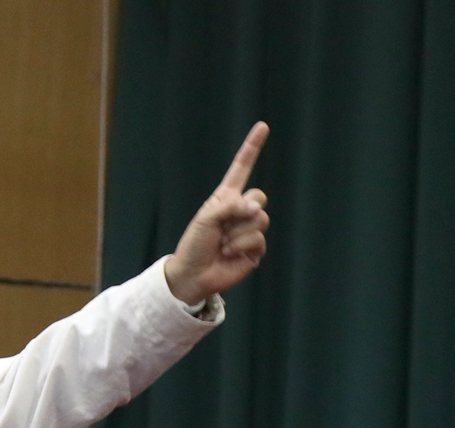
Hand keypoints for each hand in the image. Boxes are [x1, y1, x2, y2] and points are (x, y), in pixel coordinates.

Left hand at [164, 121, 270, 305]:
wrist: (193, 274)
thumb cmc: (194, 244)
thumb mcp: (206, 218)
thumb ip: (230, 206)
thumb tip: (257, 209)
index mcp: (226, 198)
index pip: (242, 168)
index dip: (252, 148)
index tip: (262, 126)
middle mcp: (240, 211)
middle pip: (259, 196)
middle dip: (243, 208)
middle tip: (226, 223)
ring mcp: (249, 230)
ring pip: (260, 218)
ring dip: (237, 233)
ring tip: (223, 243)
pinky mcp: (255, 249)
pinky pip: (258, 239)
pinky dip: (241, 246)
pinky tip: (229, 253)